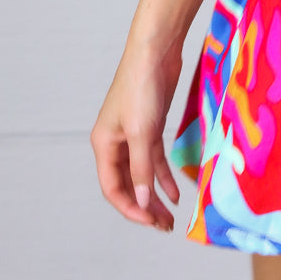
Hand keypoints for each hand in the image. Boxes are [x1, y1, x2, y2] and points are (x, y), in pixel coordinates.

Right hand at [90, 37, 184, 231]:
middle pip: (127, 185)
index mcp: (104, 145)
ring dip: (155, 195)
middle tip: (163, 227)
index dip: (131, 208)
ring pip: (142, 174)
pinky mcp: (149, 127)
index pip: (113, 188)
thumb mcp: (142, 132)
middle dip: (144, 207)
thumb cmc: (142, 88)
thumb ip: (142, 169)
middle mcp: (115, 143)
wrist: (155, 52)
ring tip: (170, 218)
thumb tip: (143, 203)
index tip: (152, 222)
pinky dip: (164, 176)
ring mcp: (133, 135)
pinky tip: (176, 193)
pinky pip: (154, 160)